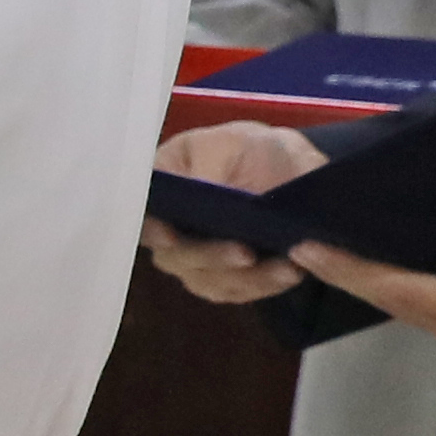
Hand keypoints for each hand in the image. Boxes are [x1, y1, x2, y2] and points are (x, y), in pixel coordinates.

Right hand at [142, 121, 324, 306]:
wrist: (294, 171)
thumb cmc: (253, 150)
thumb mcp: (229, 144)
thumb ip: (206, 165)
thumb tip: (192, 196)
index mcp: (161, 191)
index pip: (141, 216)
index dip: (149, 230)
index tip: (171, 236)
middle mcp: (170, 229)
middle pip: (173, 256)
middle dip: (209, 257)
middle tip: (246, 252)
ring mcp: (197, 259)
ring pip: (207, 280)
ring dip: (245, 277)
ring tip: (285, 267)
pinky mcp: (227, 279)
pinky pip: (237, 291)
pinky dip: (264, 285)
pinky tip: (290, 271)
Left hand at [293, 205, 435, 401]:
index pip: (411, 292)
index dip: (360, 271)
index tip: (311, 249)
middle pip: (403, 305)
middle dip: (354, 277)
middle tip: (304, 244)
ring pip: (422, 313)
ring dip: (380, 288)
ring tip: (342, 253)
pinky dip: (414, 293)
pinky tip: (406, 271)